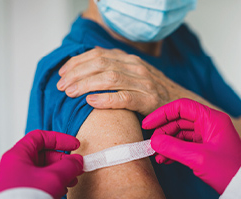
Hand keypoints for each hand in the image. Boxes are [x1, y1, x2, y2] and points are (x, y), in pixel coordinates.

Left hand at [0, 130, 83, 198]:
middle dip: (63, 160)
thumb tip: (77, 161)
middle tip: (76, 165)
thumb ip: (69, 165)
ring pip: (42, 170)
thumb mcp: (54, 177)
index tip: (74, 145)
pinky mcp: (20, 194)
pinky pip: (38, 183)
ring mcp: (16, 181)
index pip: (39, 137)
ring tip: (71, 180)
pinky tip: (61, 190)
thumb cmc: (24, 198)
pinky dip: (52, 184)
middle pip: (42, 155)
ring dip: (60, 173)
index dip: (59, 139)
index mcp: (17, 156)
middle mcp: (14, 167)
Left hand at [57, 47, 190, 115]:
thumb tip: (86, 69)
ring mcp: (143, 82)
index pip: (98, 54)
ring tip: (69, 93)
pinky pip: (124, 97)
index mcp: (130, 59)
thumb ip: (115, 69)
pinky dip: (105, 99)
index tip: (62, 72)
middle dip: (76, 73)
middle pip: (100, 64)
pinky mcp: (149, 99)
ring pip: (109, 78)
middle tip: (61, 85)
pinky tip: (90, 101)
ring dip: (85, 85)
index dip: (77, 62)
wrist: (180, 102)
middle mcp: (136, 67)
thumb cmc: (152, 91)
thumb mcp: (134, 74)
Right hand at [142, 99, 240, 193]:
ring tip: (157, 154)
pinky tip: (165, 159)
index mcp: (211, 119)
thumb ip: (174, 148)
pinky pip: (185, 144)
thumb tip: (154, 141)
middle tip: (152, 144)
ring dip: (167, 143)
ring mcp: (207, 136)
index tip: (148, 123)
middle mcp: (209, 124)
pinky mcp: (205, 147)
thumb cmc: (229, 170)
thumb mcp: (199, 158)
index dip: (163, 113)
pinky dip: (174, 150)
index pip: (182, 107)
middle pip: (179, 119)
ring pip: (180, 133)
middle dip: (163, 131)